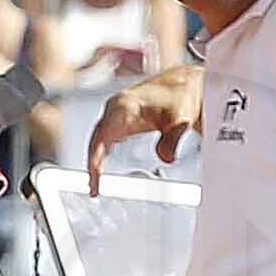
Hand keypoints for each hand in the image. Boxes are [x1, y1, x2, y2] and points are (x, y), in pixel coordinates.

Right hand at [86, 70, 201, 181]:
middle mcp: (116, 108)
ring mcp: (116, 114)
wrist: (182, 88)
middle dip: (92, 164)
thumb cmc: (179, 98)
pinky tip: (100, 170)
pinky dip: (101, 156)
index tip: (95, 174)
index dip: (96, 155)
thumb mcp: (179, 120)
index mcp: (125, 105)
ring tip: (94, 185)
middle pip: (96, 138)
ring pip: (98, 140)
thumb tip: (166, 159)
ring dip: (94, 161)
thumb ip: (172, 140)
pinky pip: (104, 140)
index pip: (103, 133)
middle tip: (94, 188)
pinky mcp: (120, 120)